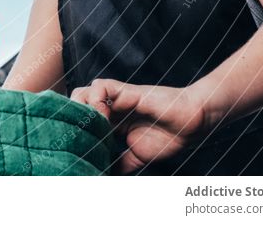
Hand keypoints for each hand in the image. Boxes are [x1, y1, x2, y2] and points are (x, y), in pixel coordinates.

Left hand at [70, 79, 208, 174]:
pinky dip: (96, 100)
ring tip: (91, 126)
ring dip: (81, 108)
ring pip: (82, 92)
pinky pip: (100, 86)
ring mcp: (116, 99)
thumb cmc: (168, 137)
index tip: (71, 148)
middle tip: (78, 136)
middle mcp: (109, 109)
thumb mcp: (137, 157)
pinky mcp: (126, 90)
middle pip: (75, 104)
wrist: (191, 124)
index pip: (80, 120)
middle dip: (71, 118)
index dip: (72, 130)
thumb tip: (101, 175)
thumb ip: (119, 163)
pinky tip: (104, 116)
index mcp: (110, 123)